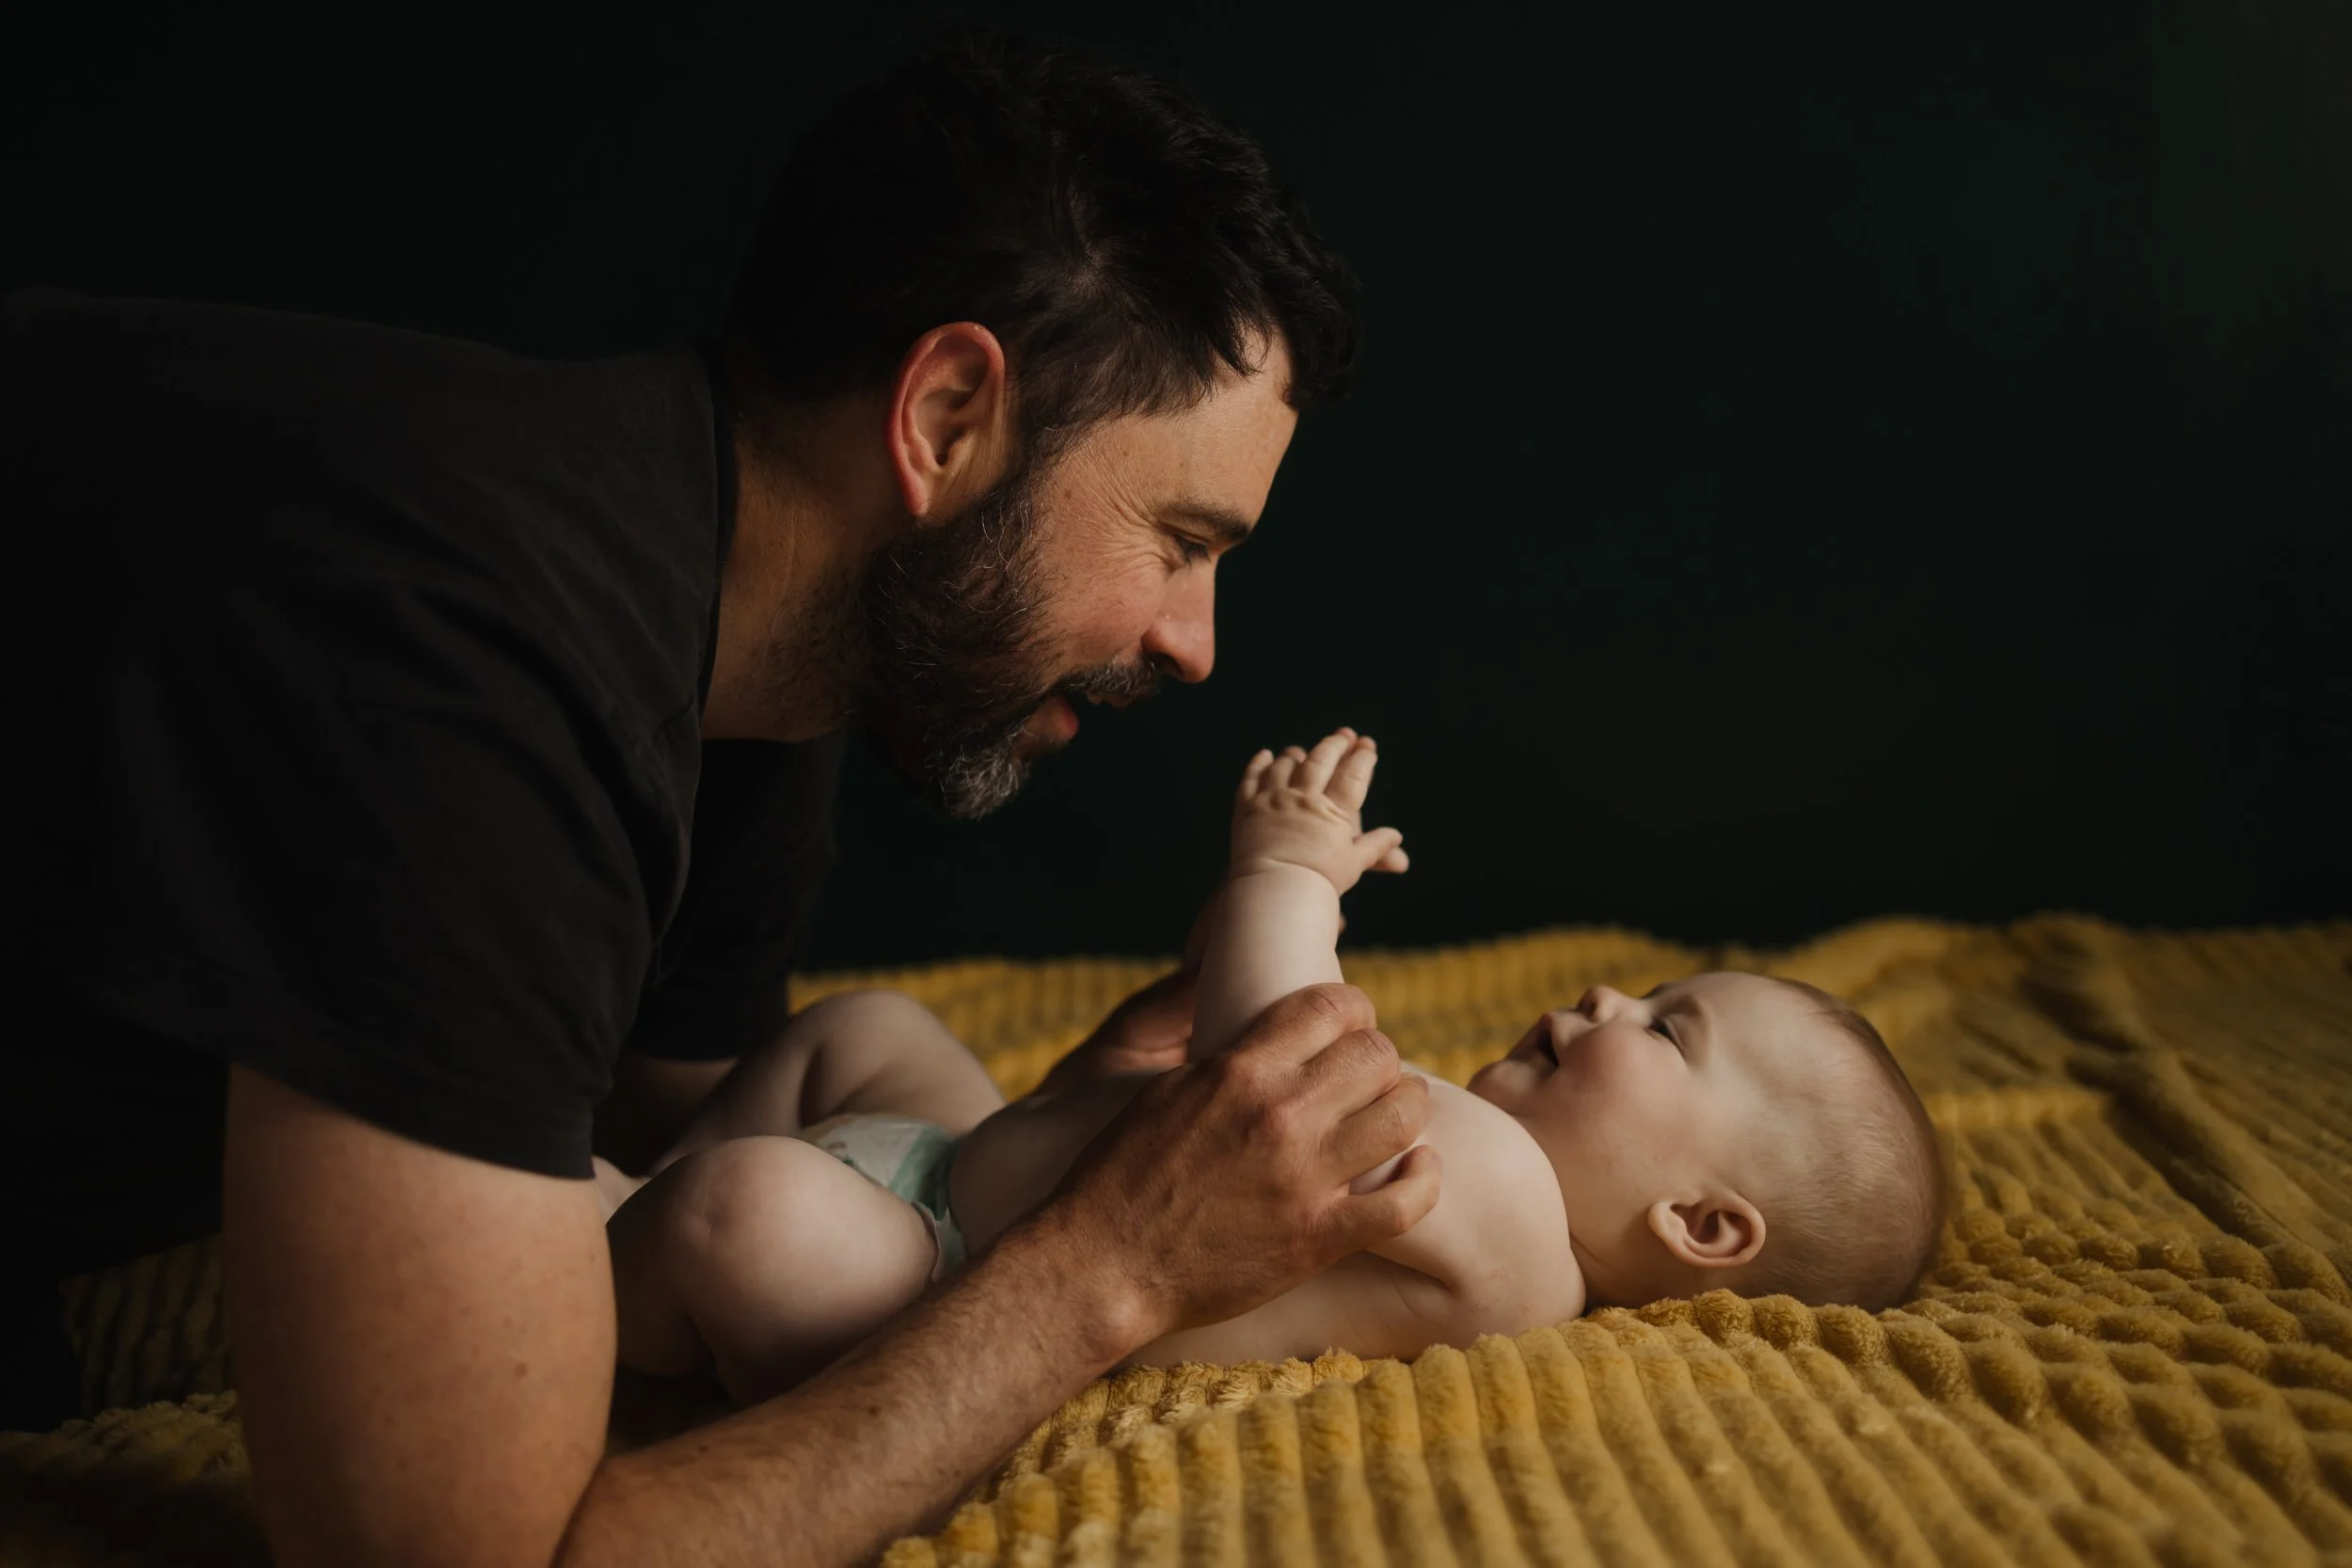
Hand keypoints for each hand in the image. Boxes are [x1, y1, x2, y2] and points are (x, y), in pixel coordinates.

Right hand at [1037, 983, 1439, 1340]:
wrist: (1104, 1266)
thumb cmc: (1124, 1174)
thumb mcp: (1165, 1089)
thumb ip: (1228, 1059)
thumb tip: (1270, 1030)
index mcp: (1238, 1070)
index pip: (1333, 1008)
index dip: (1353, 1012)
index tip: (1349, 1029)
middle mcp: (1278, 1115)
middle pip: (1377, 1055)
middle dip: (1379, 1059)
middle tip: (1368, 1079)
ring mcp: (1302, 1179)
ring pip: (1403, 1115)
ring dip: (1406, 1108)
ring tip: (1395, 1116)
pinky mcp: (1317, 1239)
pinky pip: (1403, 1203)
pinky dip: (1423, 1181)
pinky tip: (1418, 1169)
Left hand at [1229, 728, 1409, 894]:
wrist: (1275, 891)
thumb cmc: (1319, 882)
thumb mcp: (1353, 864)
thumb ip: (1375, 848)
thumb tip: (1397, 838)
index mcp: (1333, 812)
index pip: (1352, 776)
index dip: (1362, 758)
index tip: (1367, 746)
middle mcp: (1304, 798)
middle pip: (1321, 761)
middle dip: (1334, 745)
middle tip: (1343, 735)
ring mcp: (1274, 799)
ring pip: (1285, 765)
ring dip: (1295, 754)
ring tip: (1301, 750)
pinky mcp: (1248, 807)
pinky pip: (1253, 777)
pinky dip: (1259, 764)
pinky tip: (1266, 756)